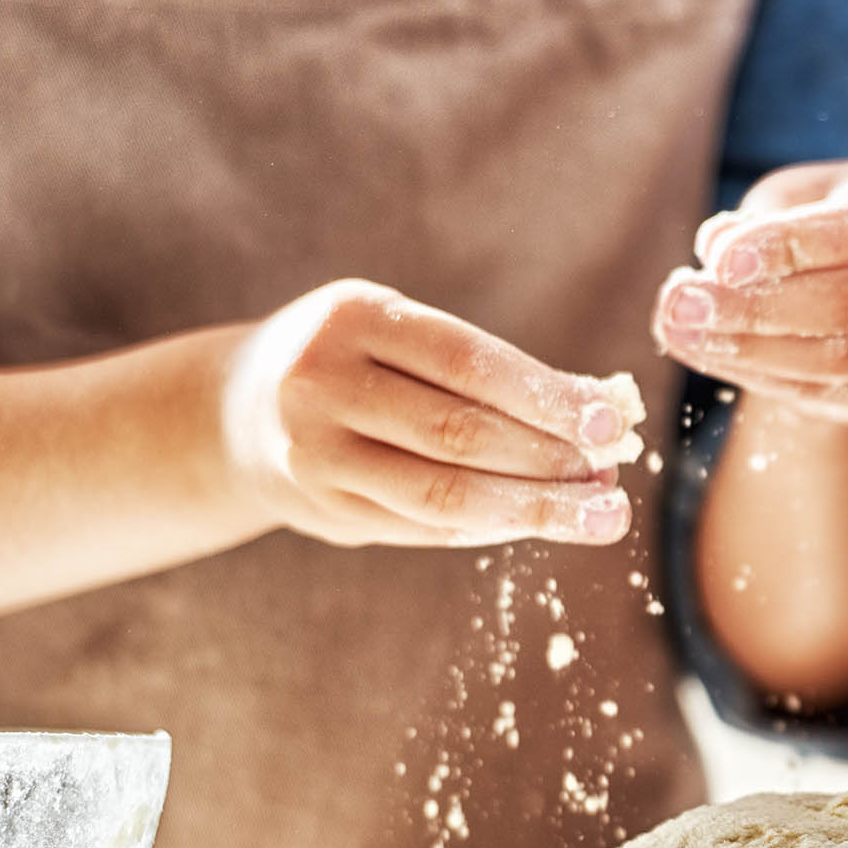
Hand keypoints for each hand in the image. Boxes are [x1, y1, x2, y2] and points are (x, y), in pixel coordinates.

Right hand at [220, 279, 641, 548]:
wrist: (235, 410)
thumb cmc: (356, 360)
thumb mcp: (400, 333)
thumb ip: (485, 370)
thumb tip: (600, 409)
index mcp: (352, 319)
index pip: (467, 362)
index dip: (544, 396)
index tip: (610, 422)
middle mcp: (321, 384)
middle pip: (458, 435)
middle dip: (549, 461)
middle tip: (611, 478)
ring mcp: (314, 454)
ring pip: (442, 495)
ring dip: (532, 509)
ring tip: (597, 514)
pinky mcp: (323, 511)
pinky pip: (423, 528)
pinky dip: (491, 528)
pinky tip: (537, 523)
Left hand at [654, 149, 847, 424]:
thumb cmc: (832, 210)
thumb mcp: (800, 192)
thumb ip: (763, 217)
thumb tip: (714, 252)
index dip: (790, 247)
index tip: (719, 258)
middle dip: (758, 308)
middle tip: (683, 302)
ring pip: (845, 360)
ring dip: (751, 350)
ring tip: (680, 330)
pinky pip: (835, 395)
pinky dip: (765, 378)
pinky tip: (712, 355)